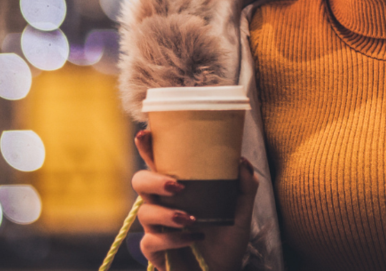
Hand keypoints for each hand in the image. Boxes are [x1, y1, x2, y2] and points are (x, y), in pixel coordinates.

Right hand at [132, 129, 258, 270]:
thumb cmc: (229, 236)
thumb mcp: (242, 209)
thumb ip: (245, 184)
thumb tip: (241, 160)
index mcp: (179, 185)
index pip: (158, 161)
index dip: (147, 147)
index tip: (145, 133)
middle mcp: (163, 202)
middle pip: (140, 181)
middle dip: (154, 179)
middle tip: (178, 185)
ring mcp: (156, 227)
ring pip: (144, 211)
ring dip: (168, 213)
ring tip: (191, 218)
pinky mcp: (155, 252)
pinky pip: (151, 241)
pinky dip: (173, 239)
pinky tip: (192, 237)